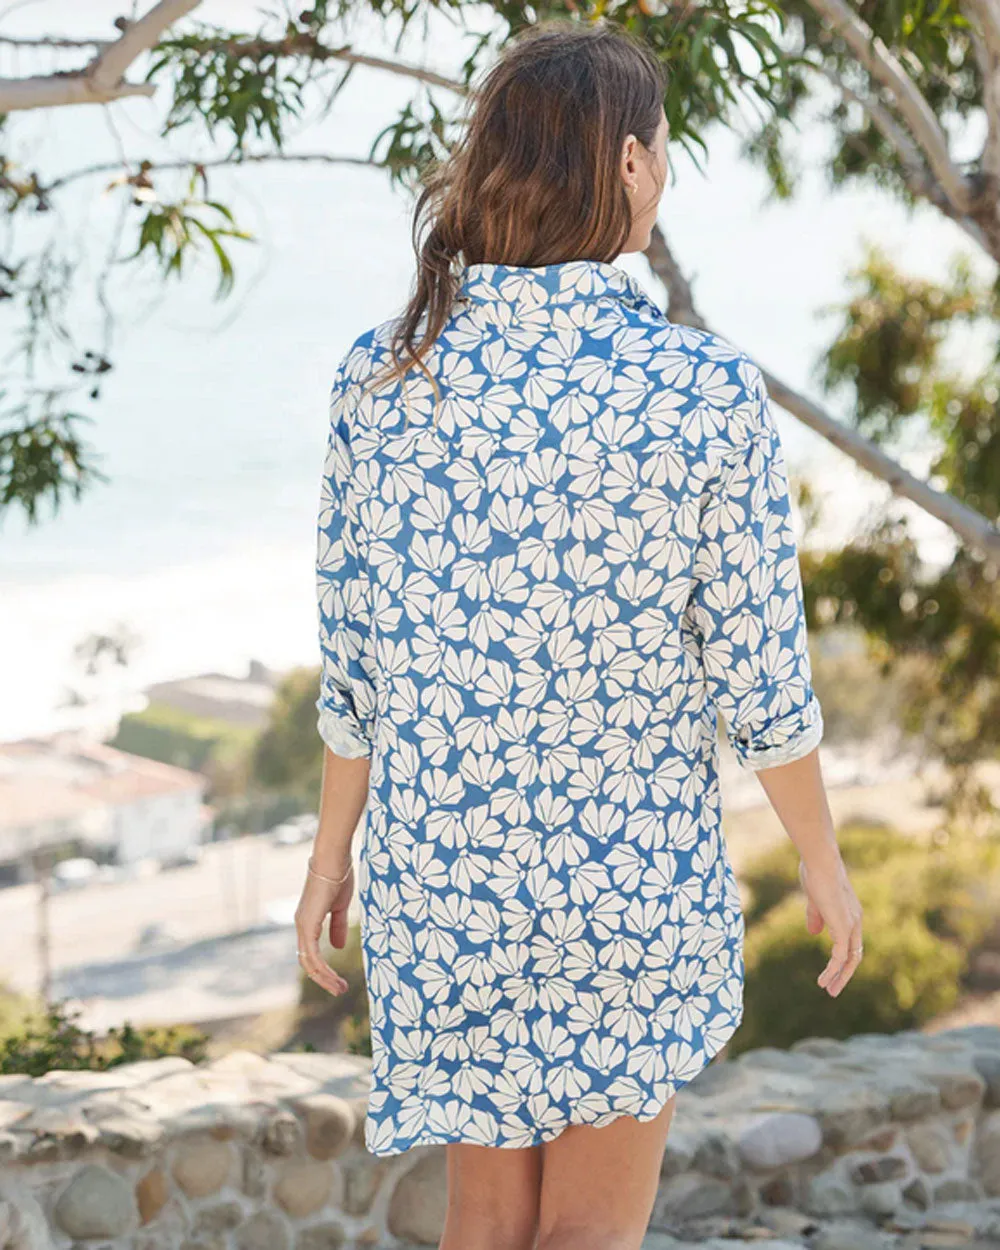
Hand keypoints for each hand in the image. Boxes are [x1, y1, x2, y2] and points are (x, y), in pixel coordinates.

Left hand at [294, 862, 353, 995]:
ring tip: (339, 989)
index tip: (338, 980)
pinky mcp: (308, 925)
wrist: (333, 860)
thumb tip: (337, 947)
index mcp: (309, 921)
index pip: (311, 952)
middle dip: (323, 979)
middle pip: (308, 962)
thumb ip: (337, 927)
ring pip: (309, 962)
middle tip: (339, 990)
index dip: (323, 968)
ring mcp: (303, 926)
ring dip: (324, 978)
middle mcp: (302, 926)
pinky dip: (323, 969)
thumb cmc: (338, 877)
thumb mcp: (340, 907)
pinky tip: (334, 977)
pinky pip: (312, 955)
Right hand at [798, 854, 863, 997]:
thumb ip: (816, 916)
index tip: (831, 970)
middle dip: (844, 974)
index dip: (842, 958)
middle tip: (833, 989)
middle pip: (855, 955)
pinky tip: (822, 979)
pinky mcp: (843, 927)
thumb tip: (814, 933)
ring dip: (839, 976)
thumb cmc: (816, 873)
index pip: (851, 942)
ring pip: (849, 959)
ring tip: (828, 990)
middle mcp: (855, 921)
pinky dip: (832, 970)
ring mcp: (851, 925)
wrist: (821, 862)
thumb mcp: (815, 899)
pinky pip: (840, 957)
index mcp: (850, 914)